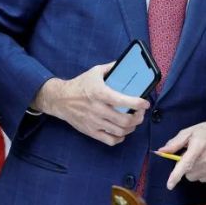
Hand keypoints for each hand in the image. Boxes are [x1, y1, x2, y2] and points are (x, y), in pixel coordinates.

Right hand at [31, 62, 148, 145]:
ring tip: (133, 122)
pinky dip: (120, 138)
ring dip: (131, 128)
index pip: (123, 101)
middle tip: (140, 113)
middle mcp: (98, 109)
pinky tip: (122, 131)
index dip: (138, 103)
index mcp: (100, 93)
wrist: (60, 99)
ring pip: (120, 131)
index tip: (145, 103)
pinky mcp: (91, 131)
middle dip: (138, 118)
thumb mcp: (94, 72)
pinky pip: (110, 140)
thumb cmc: (79, 85)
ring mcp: (94, 122)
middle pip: (125, 120)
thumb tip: (126, 64)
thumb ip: (111, 68)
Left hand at [159, 117, 205, 189]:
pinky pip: (205, 179)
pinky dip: (204, 173)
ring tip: (202, 158)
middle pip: (188, 173)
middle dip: (187, 166)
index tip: (170, 185)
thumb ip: (174, 143)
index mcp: (199, 146)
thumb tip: (161, 152)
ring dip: (195, 170)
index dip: (176, 175)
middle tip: (192, 156)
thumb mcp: (189, 132)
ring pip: (196, 177)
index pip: (186, 164)